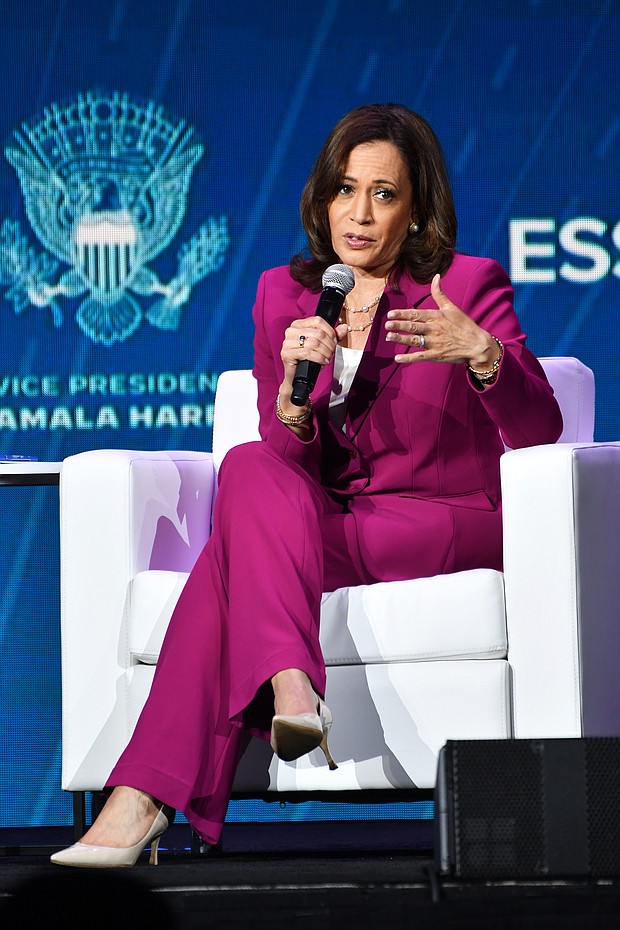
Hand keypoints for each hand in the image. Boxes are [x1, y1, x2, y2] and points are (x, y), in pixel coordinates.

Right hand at [280, 316, 345, 393]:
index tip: (334, 341)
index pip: (318, 320)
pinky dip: (319, 358)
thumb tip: (344, 327)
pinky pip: (308, 353)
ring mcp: (287, 342)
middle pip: (318, 333)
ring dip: (326, 352)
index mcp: (298, 324)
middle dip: (329, 344)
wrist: (297, 376)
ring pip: (314, 343)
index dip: (330, 331)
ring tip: (328, 357)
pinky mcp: (286, 353)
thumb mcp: (323, 345)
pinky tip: (323, 361)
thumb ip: (333, 335)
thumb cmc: (308, 360)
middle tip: (332, 352)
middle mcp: (291, 331)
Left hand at [384, 274, 498, 367]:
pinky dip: (408, 358)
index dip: (403, 313)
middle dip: (399, 325)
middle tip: (386, 325)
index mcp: (436, 316)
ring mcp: (435, 343)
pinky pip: (420, 357)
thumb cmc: (464, 325)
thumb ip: (439, 293)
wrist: (477, 344)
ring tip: (389, 337)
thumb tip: (436, 276)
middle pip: (413, 326)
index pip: (416, 314)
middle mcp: (434, 329)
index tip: (391, 313)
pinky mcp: (437, 355)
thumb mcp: (452, 307)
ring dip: (401, 339)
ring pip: (414, 340)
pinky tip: (397, 359)